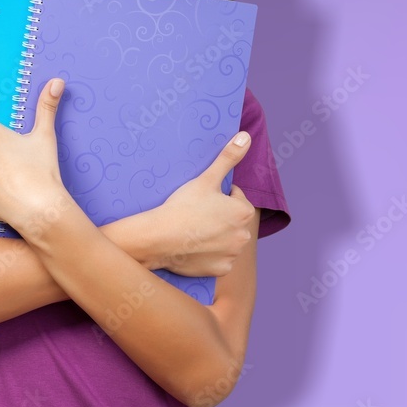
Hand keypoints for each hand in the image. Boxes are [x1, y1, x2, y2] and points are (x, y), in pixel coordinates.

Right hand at [150, 131, 257, 276]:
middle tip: (195, 215)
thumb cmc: (183, 206)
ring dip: (215, 235)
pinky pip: (217, 259)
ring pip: (225, 239)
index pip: (234, 198)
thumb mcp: (206, 179)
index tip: (200, 200)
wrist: (160, 237)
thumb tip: (246, 136)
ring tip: (193, 231)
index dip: (216, 196)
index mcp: (244, 212)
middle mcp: (243, 236)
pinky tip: (194, 247)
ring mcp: (232, 255)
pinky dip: (209, 254)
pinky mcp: (220, 270)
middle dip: (219, 217)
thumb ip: (228, 157)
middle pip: (231, 220)